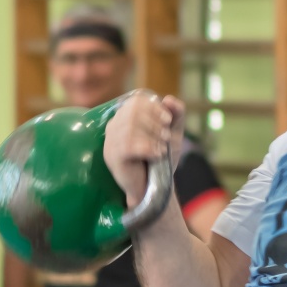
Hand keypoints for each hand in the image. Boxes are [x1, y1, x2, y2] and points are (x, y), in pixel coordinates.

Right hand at [102, 91, 183, 206]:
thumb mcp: (173, 133)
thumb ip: (176, 114)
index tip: (168, 120)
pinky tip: (156, 155)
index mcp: (125, 118)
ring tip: (162, 147)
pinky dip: (147, 147)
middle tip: (166, 136)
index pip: (136, 101)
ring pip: (129, 128)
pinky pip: (127, 145)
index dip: (154, 107)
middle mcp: (113, 127)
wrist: (154, 187)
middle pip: (132, 112)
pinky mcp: (112, 158)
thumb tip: (168, 99)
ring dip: (152, 136)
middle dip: (154, 122)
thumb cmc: (161, 159)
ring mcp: (110, 143)